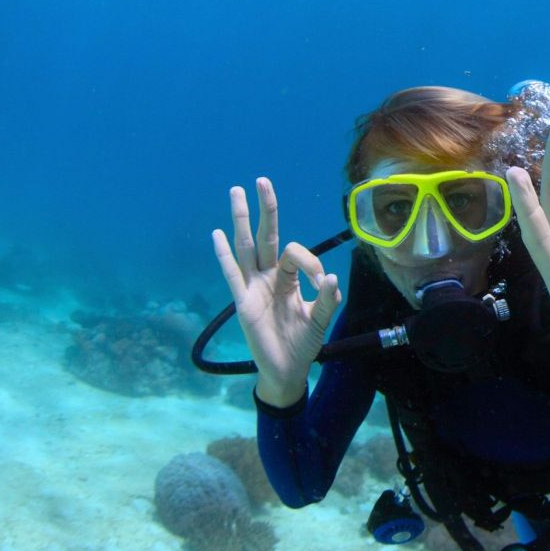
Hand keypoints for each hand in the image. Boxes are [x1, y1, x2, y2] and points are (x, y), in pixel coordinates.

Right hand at [212, 177, 340, 406]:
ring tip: (236, 192)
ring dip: (242, 220)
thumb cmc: (302, 343)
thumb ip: (327, 302)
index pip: (295, 253)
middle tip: (261, 180)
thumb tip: (332, 280)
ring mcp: (253, 287)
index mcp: (289, 278)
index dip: (312, 263)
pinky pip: (232, 275)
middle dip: (265, 209)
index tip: (323, 284)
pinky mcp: (243, 302)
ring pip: (246, 247)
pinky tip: (217, 234)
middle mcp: (269, 277)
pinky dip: (225, 255)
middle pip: (266, 236)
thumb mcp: (320, 321)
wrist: (287, 370)